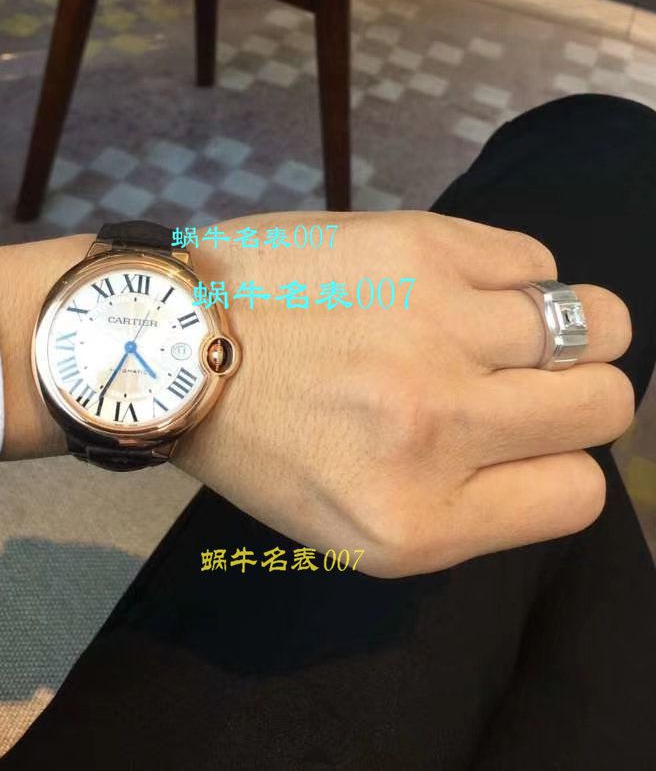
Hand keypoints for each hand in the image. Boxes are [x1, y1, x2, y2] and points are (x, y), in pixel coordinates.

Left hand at [173, 209, 633, 577]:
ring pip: (596, 321)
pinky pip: (535, 258)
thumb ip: (463, 508)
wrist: (173, 338)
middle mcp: (442, 429)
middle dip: (575, 394)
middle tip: (515, 378)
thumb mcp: (350, 528)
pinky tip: (461, 284)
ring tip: (500, 323)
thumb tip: (556, 449)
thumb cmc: (258, 438)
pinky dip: (516, 273)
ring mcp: (437, 330)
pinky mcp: (423, 248)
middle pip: (603, 405)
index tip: (517, 439)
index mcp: (419, 524)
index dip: (557, 461)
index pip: (579, 492)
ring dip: (561, 326)